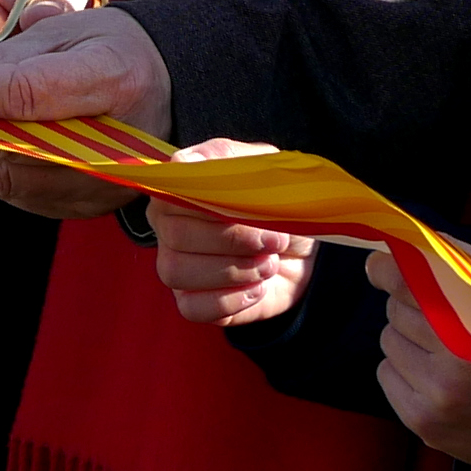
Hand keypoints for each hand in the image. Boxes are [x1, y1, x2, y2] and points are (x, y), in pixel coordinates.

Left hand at [0, 3, 172, 222]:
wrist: (168, 87)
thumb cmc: (113, 48)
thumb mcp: (66, 29)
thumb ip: (6, 55)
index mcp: (112, 80)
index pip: (26, 94)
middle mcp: (113, 142)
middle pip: (11, 142)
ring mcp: (101, 182)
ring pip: (8, 174)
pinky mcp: (88, 204)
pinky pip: (18, 192)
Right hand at [149, 142, 313, 325]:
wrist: (302, 249)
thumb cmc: (278, 204)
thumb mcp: (267, 170)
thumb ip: (231, 162)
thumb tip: (189, 164)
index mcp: (181, 188)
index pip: (171, 192)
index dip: (210, 204)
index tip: (249, 209)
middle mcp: (168, 226)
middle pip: (176, 237)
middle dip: (233, 241)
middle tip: (273, 241)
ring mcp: (176, 265)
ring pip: (176, 273)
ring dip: (233, 271)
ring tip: (268, 264)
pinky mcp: (191, 300)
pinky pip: (192, 308)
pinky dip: (231, 300)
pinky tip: (257, 289)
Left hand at [364, 243, 470, 466]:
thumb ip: (455, 262)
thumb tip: (397, 249)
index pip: (406, 282)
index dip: (386, 270)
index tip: (380, 268)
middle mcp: (455, 360)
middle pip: (394, 311)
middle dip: (411, 309)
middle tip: (444, 320)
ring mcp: (438, 395)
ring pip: (388, 342)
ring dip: (408, 341)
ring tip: (445, 352)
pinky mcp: (424, 422)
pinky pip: (385, 375)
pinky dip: (404, 371)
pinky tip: (437, 378)